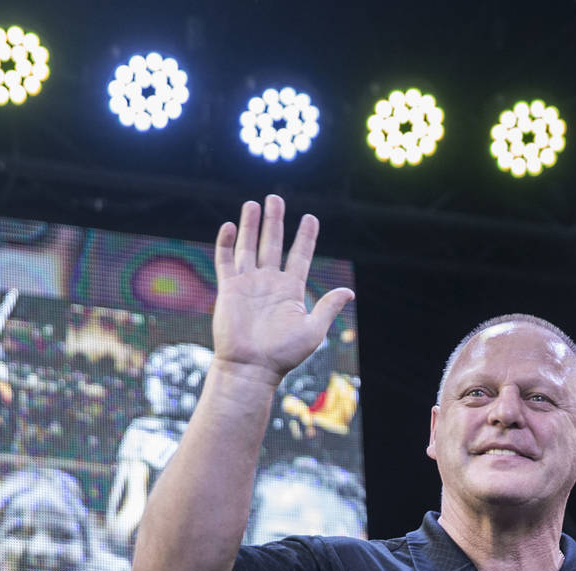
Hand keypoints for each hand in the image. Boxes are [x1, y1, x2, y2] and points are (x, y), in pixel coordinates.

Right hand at [212, 195, 353, 384]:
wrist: (251, 367)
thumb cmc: (283, 354)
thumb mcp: (312, 330)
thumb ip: (327, 307)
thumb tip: (348, 291)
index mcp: (291, 289)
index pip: (300, 255)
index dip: (306, 236)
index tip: (310, 218)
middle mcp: (269, 282)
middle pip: (273, 243)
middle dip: (275, 220)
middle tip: (276, 198)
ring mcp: (248, 283)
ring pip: (248, 246)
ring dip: (250, 225)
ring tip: (253, 204)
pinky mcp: (229, 289)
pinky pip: (226, 261)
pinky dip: (226, 243)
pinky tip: (230, 226)